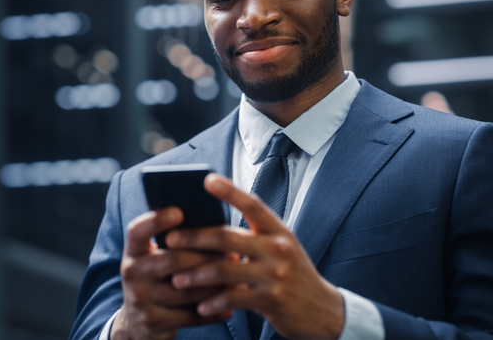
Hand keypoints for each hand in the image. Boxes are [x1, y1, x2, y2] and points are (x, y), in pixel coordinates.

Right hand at [111, 207, 233, 339]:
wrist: (137, 322)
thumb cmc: (157, 279)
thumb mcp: (153, 257)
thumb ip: (172, 242)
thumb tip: (211, 222)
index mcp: (133, 251)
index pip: (138, 230)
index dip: (157, 220)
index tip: (179, 212)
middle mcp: (131, 272)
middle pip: (172, 260)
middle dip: (206, 257)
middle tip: (233, 254)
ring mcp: (140, 298)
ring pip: (185, 290)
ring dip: (215, 285)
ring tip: (236, 280)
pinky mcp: (152, 321)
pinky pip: (188, 315)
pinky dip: (212, 311)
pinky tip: (229, 306)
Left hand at [165, 174, 344, 339]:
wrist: (323, 311)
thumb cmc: (293, 275)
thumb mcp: (281, 248)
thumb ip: (254, 235)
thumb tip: (212, 225)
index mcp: (278, 230)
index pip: (252, 204)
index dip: (229, 191)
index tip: (206, 180)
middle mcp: (278, 248)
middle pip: (227, 237)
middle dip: (193, 237)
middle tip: (170, 240)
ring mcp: (275, 274)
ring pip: (224, 270)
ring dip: (196, 275)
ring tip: (176, 279)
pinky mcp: (271, 300)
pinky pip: (233, 299)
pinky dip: (213, 302)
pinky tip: (200, 306)